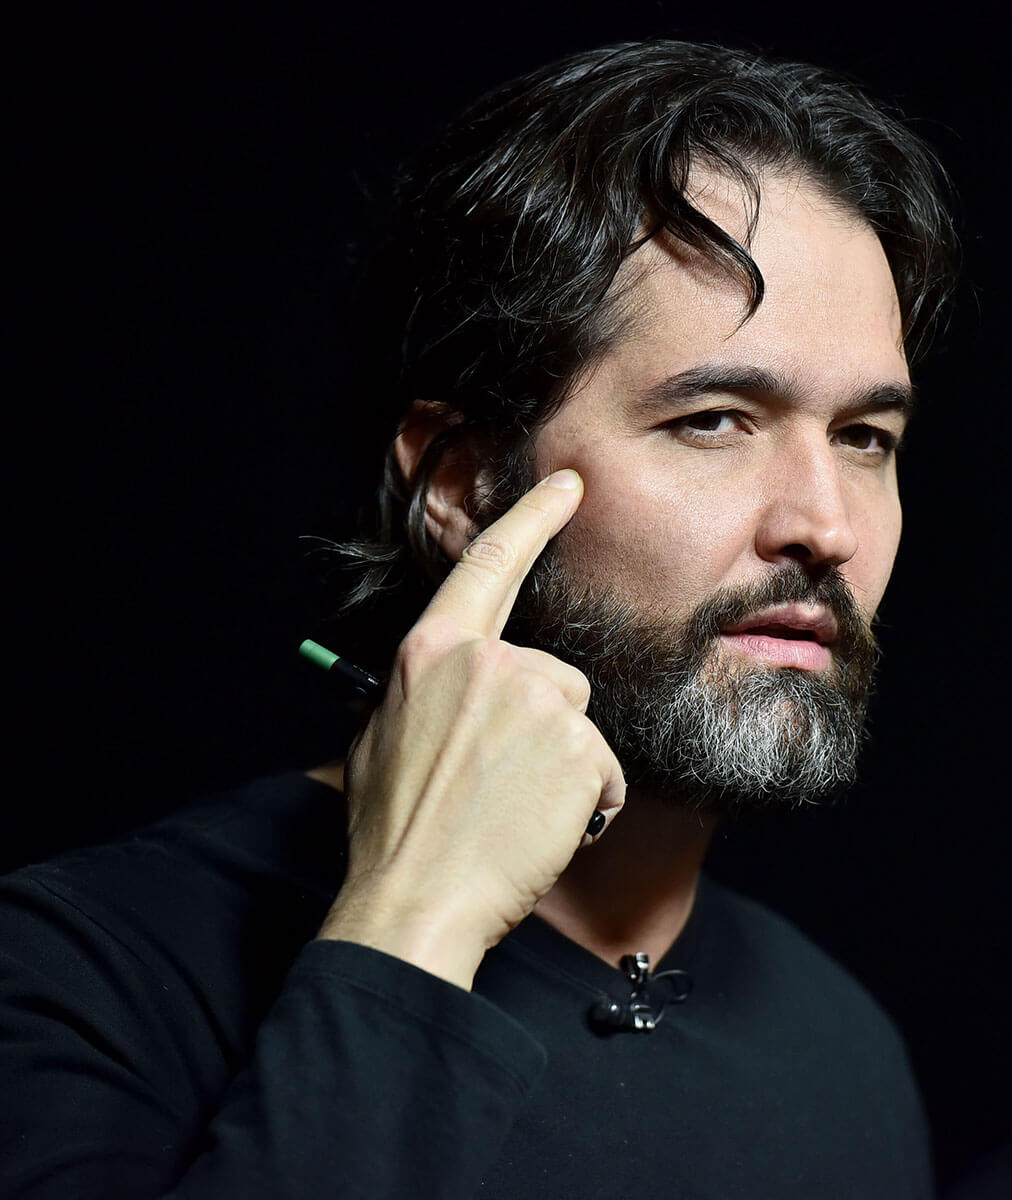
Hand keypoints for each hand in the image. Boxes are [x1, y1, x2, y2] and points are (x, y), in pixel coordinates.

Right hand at [317, 469, 625, 988]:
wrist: (416, 901)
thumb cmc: (394, 827)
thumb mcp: (380, 736)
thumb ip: (420, 690)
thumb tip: (443, 678)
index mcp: (433, 652)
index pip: (490, 563)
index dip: (532, 517)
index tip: (567, 483)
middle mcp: (487, 662)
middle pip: (553, 673)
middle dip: (542, 726)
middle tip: (498, 782)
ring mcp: (536, 701)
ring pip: (579, 722)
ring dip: (564, 767)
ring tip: (515, 810)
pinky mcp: (577, 747)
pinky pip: (604, 770)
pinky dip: (588, 802)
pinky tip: (544, 827)